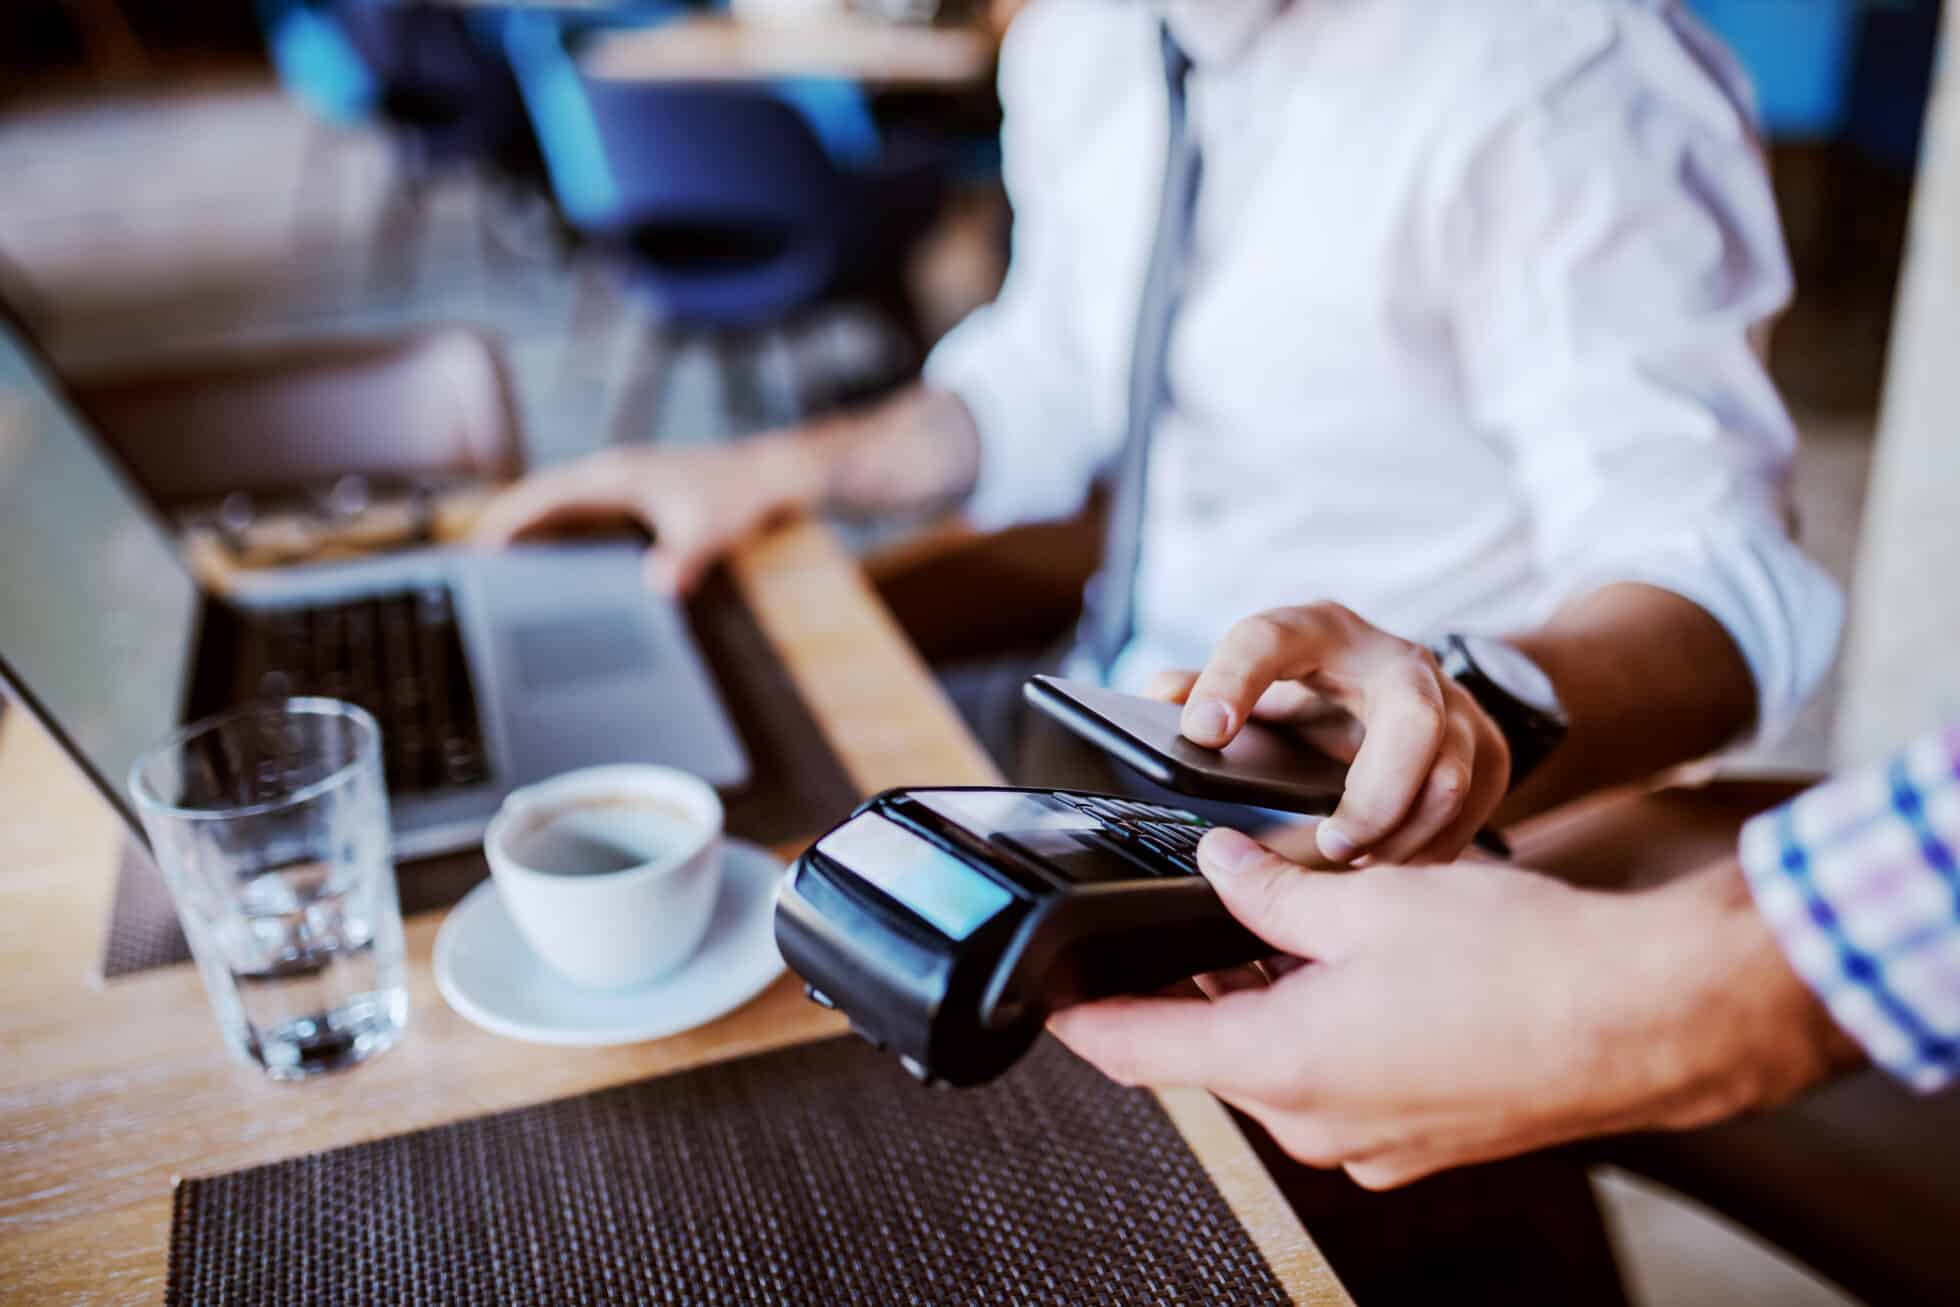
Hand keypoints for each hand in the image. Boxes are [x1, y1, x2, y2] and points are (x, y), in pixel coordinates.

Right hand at [472, 438, 820, 593]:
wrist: (768, 474)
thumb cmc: (737, 496)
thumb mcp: (706, 532)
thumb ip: (682, 559)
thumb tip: (660, 585)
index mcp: (616, 475)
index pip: (547, 492)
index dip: (511, 515)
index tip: (482, 541)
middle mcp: (613, 470)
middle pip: (545, 493)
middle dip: (509, 520)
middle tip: (477, 557)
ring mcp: (624, 477)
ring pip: (562, 498)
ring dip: (533, 521)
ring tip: (502, 556)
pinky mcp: (637, 488)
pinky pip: (584, 506)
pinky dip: (561, 523)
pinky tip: (556, 549)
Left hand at [1049, 829, 1857, 1188]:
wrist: (1648, 1019)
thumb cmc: (1521, 962)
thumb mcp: (1367, 898)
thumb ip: (1270, 888)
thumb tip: (1219, 865)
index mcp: (1283, 1065)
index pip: (1137, 1052)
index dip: (1080, 1022)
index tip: (1048, 999)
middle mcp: (1318, 1123)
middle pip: (1213, 1053)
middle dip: (1195, 986)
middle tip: (1199, 914)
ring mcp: (1374, 1144)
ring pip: (1281, 1066)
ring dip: (1268, 1003)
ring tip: (1292, 926)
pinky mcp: (1422, 1141)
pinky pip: (1341, 1085)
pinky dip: (1326, 1031)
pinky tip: (1357, 971)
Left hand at [1151, 603, 1509, 863]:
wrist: (1405, 679)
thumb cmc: (1312, 686)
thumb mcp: (1256, 678)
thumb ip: (1201, 689)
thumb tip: (1156, 703)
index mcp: (1318, 633)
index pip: (1272, 639)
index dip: (1235, 680)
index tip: (1204, 732)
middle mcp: (1393, 660)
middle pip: (1412, 719)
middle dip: (1373, 795)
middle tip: (1328, 845)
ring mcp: (1453, 703)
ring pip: (1452, 777)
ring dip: (1402, 837)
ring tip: (1355, 871)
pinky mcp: (1489, 748)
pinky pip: (1475, 812)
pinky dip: (1432, 851)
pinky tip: (1392, 873)